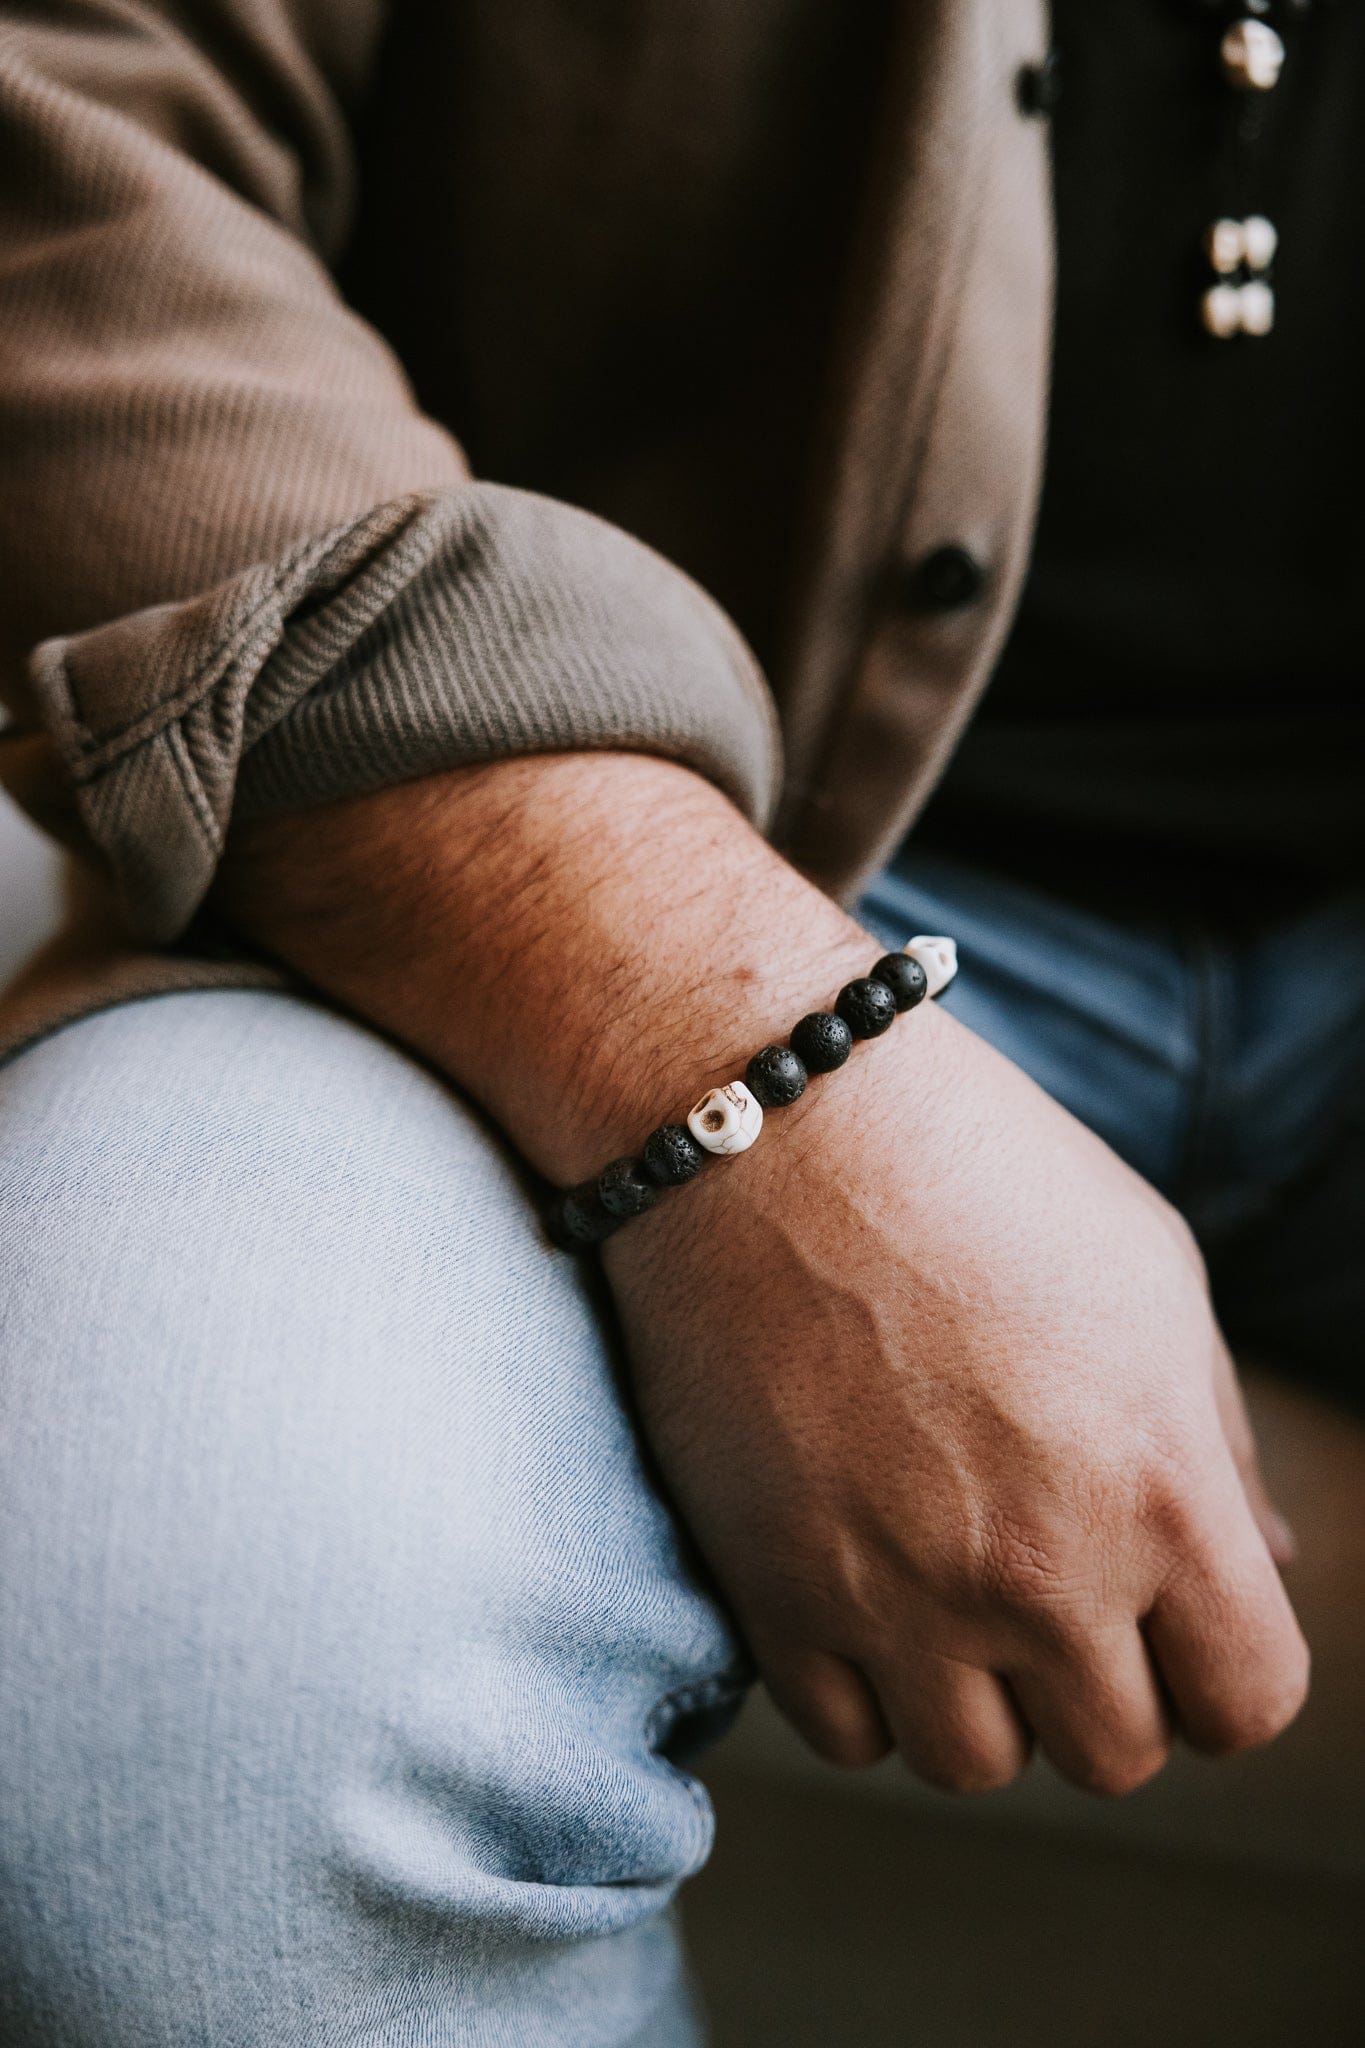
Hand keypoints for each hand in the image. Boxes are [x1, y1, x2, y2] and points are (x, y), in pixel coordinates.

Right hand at [220, 750, 1305, 1794]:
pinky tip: (863, 1581)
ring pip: (976, 1763)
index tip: (1177, 1618)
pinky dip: (865, 1683)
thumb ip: (1213, 1440)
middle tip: (1051, 1577)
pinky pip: (847, 1734)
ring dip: (980, 1693)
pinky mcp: (774, 1594)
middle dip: (1103, 1678)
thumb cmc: (973, 1168)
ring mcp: (895, 1596)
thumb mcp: (1147, 1272)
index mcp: (1158, 1489)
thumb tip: (1252, 1562)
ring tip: (950, 1579)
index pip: (1248, 1700)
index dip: (1223, 1666)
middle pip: (1115, 1751)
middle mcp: (1035, 1572)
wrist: (763, 1125)